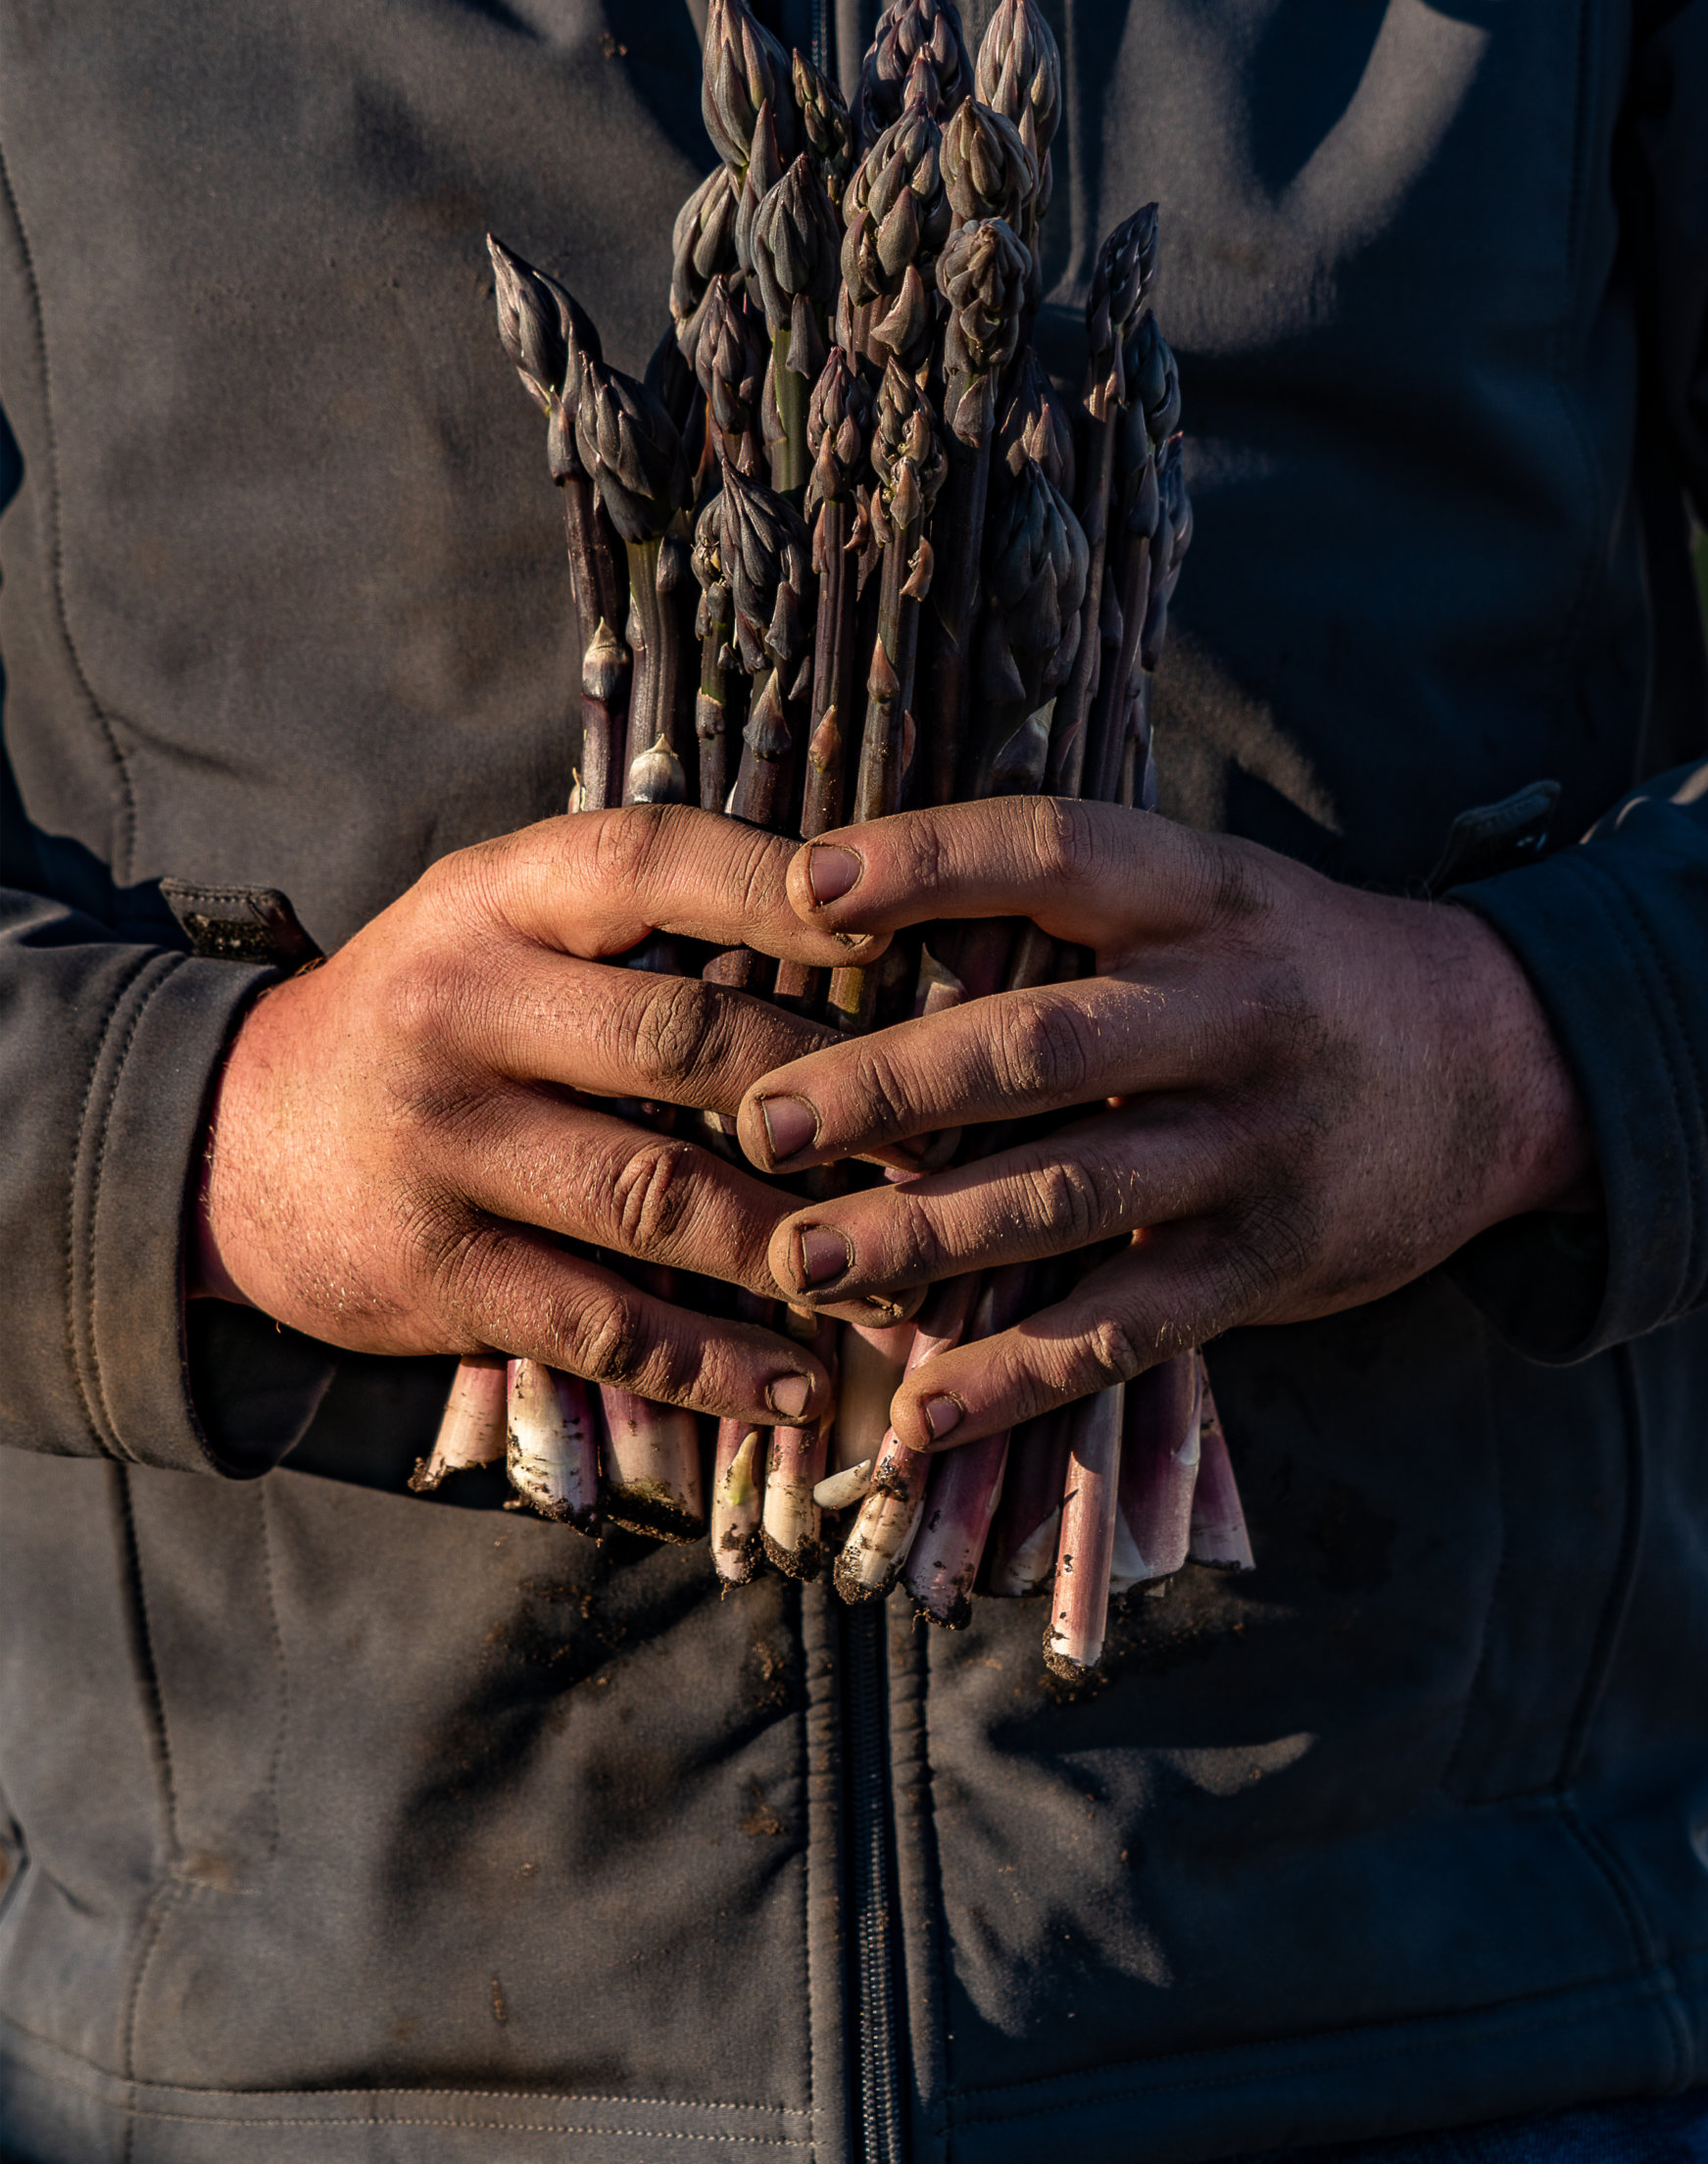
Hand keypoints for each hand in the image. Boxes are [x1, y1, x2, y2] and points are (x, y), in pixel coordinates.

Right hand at [192, 807, 871, 1427]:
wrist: (226, 1143)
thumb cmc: (421, 1019)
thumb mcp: (491, 925)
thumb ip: (627, 920)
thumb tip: (848, 918)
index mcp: (490, 900)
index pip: (650, 859)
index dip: (777, 889)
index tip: (902, 929)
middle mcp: (459, 1008)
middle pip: (682, 1040)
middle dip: (830, 1094)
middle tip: (944, 1136)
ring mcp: (443, 1147)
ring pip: (658, 1197)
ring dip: (798, 1247)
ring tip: (902, 1279)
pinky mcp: (436, 1273)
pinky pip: (603, 1323)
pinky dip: (713, 1364)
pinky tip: (796, 1385)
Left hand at [735, 800, 1593, 1447]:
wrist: (1500, 1065)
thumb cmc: (1293, 970)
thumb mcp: (1214, 895)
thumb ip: (1074, 909)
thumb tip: (849, 906)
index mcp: (1203, 894)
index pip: (1056, 852)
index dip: (931, 863)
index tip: (806, 888)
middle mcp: (1232, 1010)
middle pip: (1041, 1044)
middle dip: (891, 1086)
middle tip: (763, 1120)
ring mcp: (1255, 1145)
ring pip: (1071, 1192)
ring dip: (926, 1234)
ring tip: (801, 1260)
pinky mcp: (1267, 1263)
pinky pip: (1128, 1329)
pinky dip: (1019, 1374)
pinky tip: (920, 1410)